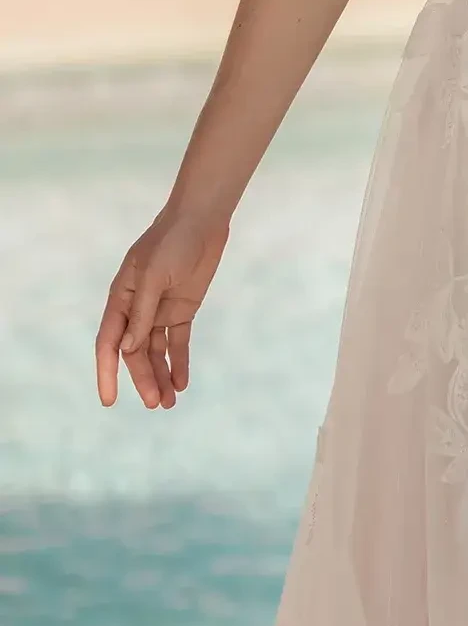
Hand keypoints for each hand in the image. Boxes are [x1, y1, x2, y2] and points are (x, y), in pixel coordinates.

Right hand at [95, 208, 228, 409]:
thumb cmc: (172, 241)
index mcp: (121, 298)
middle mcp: (137, 308)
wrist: (202, 220)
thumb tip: (126, 349)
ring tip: (170, 402)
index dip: (107, 373)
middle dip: (143, 379)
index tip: (109, 401)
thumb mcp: (155, 276)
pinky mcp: (182, 309)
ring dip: (161, 376)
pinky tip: (182, 382)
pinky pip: (177, 341)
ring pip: (155, 351)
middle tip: (156, 405)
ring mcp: (159, 310)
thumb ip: (142, 312)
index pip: (109, 343)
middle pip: (135, 353)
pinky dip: (179, 362)